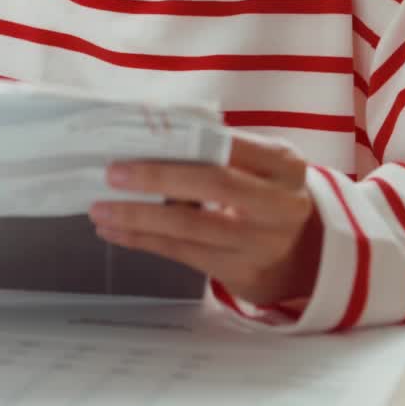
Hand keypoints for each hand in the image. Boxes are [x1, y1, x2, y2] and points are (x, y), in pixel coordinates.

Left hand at [89, 136, 320, 305]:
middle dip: (158, 177)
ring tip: (101, 209)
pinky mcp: (239, 271)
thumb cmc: (267, 195)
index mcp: (284, 165)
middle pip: (214, 184)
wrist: (303, 256)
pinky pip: (181, 253)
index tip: (143, 135)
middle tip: (113, 174)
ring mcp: (259, 242)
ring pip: (190, 227)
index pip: (233, 145)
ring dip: (138, 218)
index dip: (188, 141)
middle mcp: (278, 204)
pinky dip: (143, 240)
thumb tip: (153, 134)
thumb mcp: (264, 166)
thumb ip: (223, 150)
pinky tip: (116, 231)